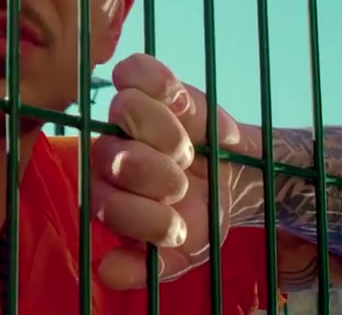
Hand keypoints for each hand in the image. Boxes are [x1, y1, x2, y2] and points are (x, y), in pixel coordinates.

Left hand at [91, 54, 262, 289]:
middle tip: (185, 183)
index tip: (177, 225)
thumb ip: (148, 266)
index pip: (106, 205)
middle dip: (160, 175)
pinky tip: (181, 100)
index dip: (145, 218)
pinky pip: (137, 70)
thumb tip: (107, 272)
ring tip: (191, 150)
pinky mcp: (145, 83)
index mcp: (109, 199)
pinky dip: (161, 83)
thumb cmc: (201, 215)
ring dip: (168, 134)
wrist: (235, 178)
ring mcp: (125, 117)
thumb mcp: (184, 252)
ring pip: (127, 109)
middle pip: (115, 155)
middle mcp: (108, 154)